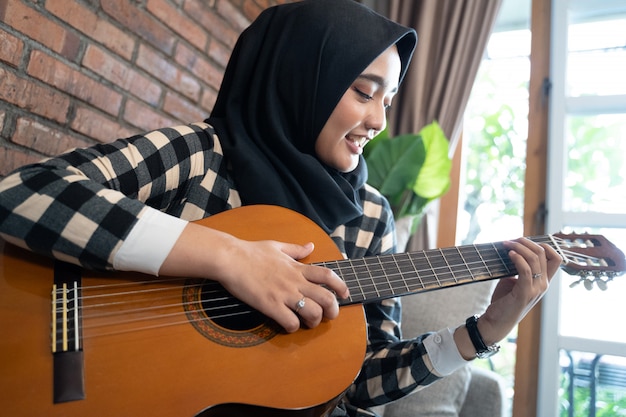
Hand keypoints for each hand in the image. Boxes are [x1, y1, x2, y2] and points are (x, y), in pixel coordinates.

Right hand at [160, 222, 348, 332]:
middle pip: (326, 298)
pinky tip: (288, 325)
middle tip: (329, 316)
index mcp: (298, 267)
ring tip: (308, 322)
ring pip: (312, 312)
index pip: (328, 276)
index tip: (344, 294)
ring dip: (314, 321)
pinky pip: (290, 322)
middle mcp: (295, 281)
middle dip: (333, 310)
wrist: (230, 259)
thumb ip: (296, 249)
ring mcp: (284, 294)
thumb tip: (311, 246)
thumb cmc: (251, 251)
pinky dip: (293, 327)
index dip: (341, 286)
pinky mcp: (270, 305)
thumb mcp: (277, 246)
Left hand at [455, 237, 561, 358]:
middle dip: (527, 242)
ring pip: (535, 259)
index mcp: (543, 281)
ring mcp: (536, 290)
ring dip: (520, 247)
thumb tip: (512, 250)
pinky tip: (509, 254)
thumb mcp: (513, 281)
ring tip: (506, 244)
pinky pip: (526, 271)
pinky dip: (518, 259)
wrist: (496, 322)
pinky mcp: (524, 293)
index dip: (544, 245)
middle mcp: (543, 285)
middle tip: (511, 240)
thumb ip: (518, 268)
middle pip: (544, 254)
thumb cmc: (504, 301)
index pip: (556, 258)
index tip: (525, 240)